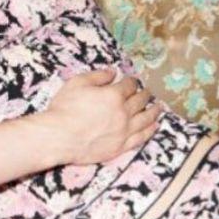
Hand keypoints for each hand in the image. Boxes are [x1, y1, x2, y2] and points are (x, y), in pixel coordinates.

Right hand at [39, 69, 161, 165]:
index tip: (132, 80)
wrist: (59, 137)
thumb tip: (112, 72)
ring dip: (153, 112)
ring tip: (159, 108)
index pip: (129, 86)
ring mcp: (123, 131)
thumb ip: (97, 76)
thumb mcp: (77, 83)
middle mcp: (123, 112)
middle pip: (139, 101)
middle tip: (148, 92)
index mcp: (113, 95)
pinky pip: (140, 138)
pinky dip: (149, 131)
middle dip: (144, 95)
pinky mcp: (120, 146)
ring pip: (145, 120)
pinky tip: (154, 127)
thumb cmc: (64, 108)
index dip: (131, 81)